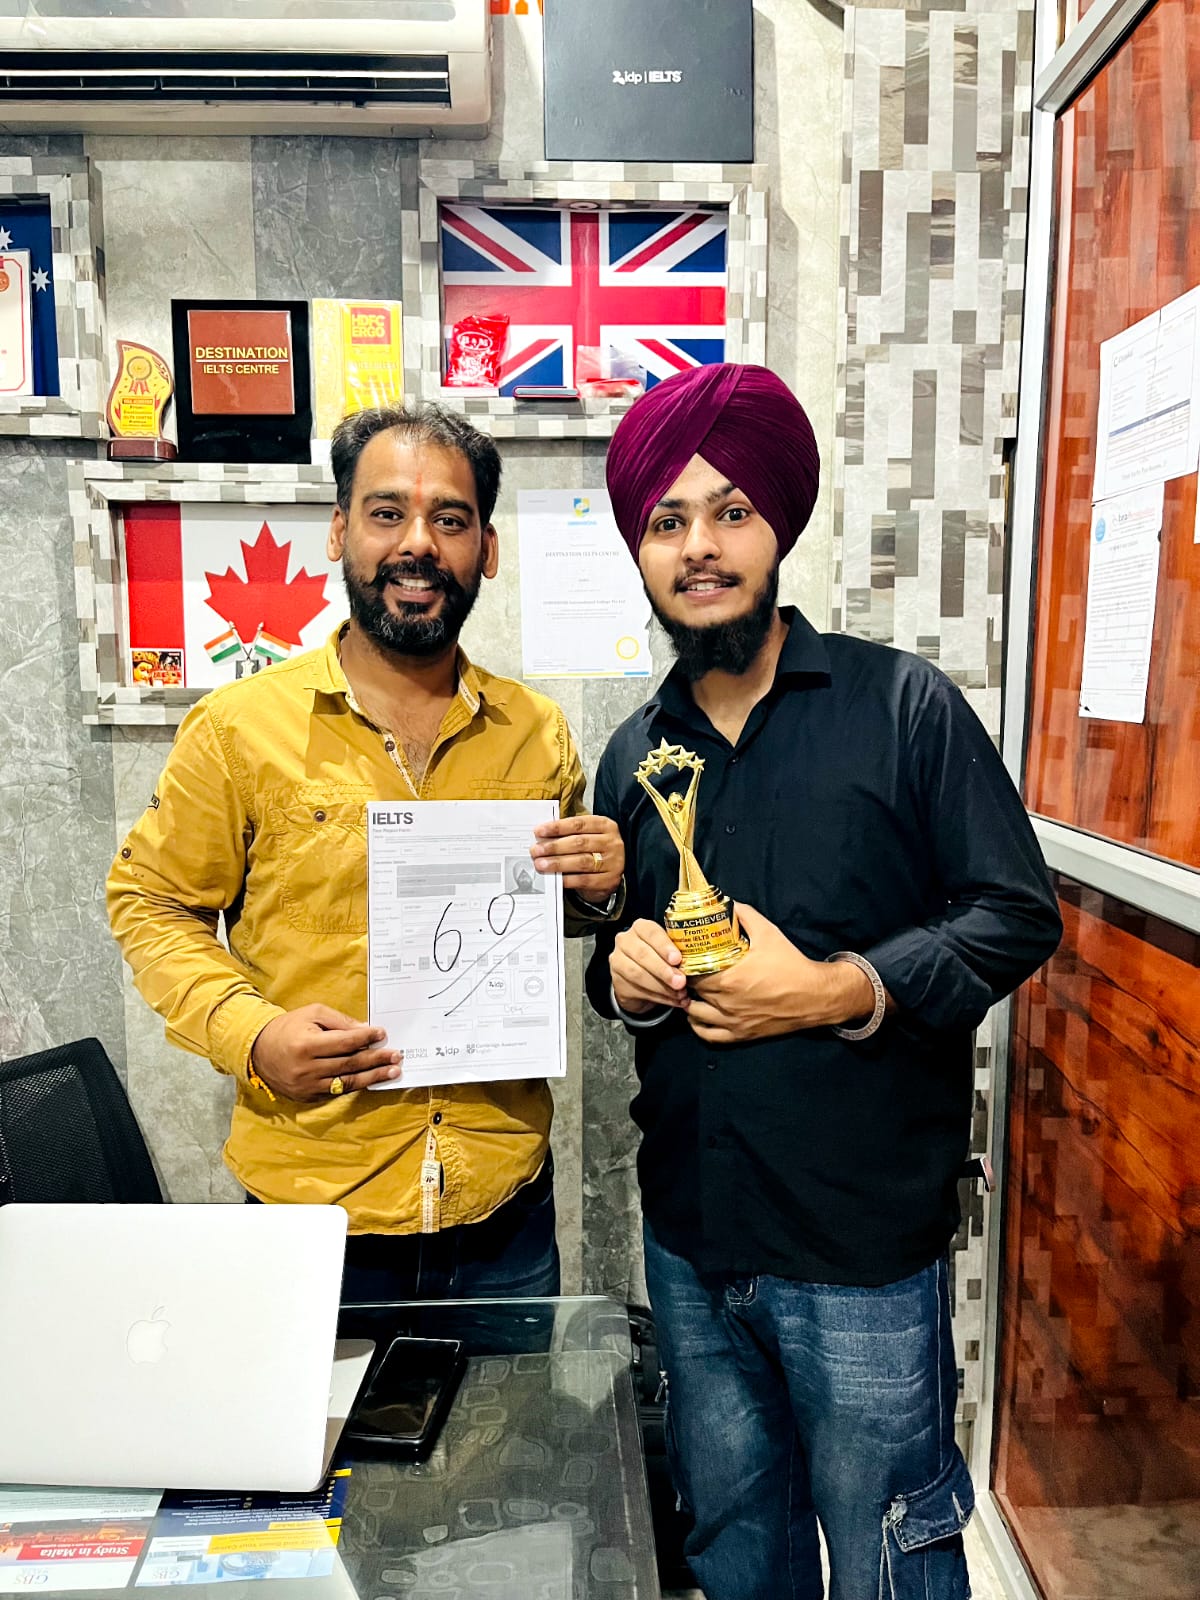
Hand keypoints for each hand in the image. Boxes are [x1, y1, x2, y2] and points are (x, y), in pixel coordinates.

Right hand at [250, 1004, 403, 1101]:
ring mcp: (307, 1085)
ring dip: (373, 1077)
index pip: (345, 1042)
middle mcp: (307, 1068)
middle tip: (396, 1056)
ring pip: (347, 1082)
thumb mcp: (312, 1014)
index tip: (383, 1034)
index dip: (366, 1038)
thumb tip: (365, 1031)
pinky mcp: (307, 1096)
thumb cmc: (288, 1027)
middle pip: (350, 1064)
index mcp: (307, 1044)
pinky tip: (371, 1080)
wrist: (258, 1051)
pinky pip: (337, 1091)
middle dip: (376, 1060)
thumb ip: (340, 1022)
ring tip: (392, 1072)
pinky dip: (356, 1085)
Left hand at [529, 813, 624, 902]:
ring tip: (541, 864)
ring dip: (558, 863)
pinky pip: (585, 880)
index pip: (578, 824)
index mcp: (605, 825)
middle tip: (536, 850)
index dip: (557, 827)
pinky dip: (568, 879)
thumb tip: (542, 837)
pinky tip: (555, 878)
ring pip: (582, 862)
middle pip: (579, 843)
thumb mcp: (586, 835)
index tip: (538, 831)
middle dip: (554, 847)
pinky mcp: (609, 880)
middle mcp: (612, 842)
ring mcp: (613, 862)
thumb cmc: (593, 849)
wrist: (610, 872)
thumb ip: (568, 834)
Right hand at [610, 918, 689, 1015]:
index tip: (677, 959)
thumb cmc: (660, 958)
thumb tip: (694, 966)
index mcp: (641, 928)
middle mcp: (625, 941)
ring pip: (638, 974)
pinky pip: (638, 991)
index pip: (651, 932)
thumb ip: (677, 954)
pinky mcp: (616, 981)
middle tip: (681, 982)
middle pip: (643, 954)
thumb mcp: (668, 950)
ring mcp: (618, 961)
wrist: (639, 978)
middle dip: (663, 970)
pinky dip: (659, 998)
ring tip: (680, 995)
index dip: (664, 946)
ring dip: (662, 987)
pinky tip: (673, 1001)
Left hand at [685, 904, 875, 1044]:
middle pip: (692, 992)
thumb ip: (745, 915)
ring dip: (689, 1003)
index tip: (685, 958)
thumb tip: (729, 903)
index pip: (691, 973)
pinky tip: (699, 1016)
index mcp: (728, 978)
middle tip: (687, 972)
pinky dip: (699, 1026)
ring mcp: (733, 1021)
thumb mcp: (768, 933)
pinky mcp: (741, 1034)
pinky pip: (709, 1036)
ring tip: (692, 992)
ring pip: (695, 1015)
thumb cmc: (791, 964)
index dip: (685, 965)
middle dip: (686, 981)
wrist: (814, 995)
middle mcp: (726, 1002)